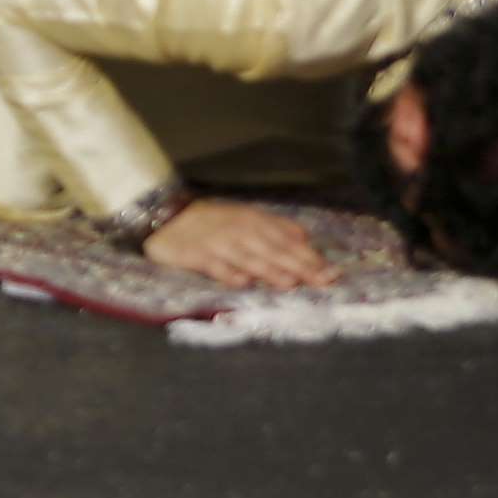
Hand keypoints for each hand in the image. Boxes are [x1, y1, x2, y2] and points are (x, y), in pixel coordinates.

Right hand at [139, 196, 331, 291]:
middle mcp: (238, 230)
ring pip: (247, 258)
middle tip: (322, 282)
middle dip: (299, 267)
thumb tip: (305, 239)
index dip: (310, 257)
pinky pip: (214, 265)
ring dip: (269, 270)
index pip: (288, 240)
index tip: (332, 274)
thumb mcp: (244, 217)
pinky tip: (242, 282)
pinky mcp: (194, 254)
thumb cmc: (211, 221)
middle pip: (273, 251)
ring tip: (289, 283)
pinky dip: (228, 273)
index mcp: (253, 221)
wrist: (165, 214)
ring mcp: (216, 242)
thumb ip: (274, 228)